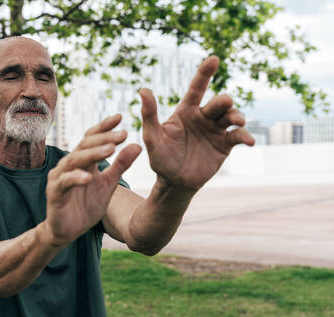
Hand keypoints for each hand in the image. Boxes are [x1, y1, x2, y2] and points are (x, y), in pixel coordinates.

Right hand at [45, 114, 140, 246]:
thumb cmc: (87, 206)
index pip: (91, 138)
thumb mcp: (109, 184)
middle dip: (103, 139)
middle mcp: (68, 164)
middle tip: (122, 134)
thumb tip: (138, 145)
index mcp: (82, 161)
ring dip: (92, 154)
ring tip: (110, 150)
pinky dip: (76, 178)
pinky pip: (64, 182)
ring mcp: (59, 177)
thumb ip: (121, 165)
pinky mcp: (54, 193)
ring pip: (74, 160)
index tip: (120, 117)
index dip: (104, 127)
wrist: (68, 231)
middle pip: (84, 145)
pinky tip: (89, 176)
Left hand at [141, 56, 254, 190]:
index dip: (204, 73)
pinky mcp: (225, 145)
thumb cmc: (160, 157)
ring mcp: (215, 130)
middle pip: (217, 103)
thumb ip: (149, 115)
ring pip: (231, 116)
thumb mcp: (152, 136)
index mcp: (186, 111)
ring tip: (237, 121)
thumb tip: (143, 90)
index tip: (214, 58)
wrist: (174, 182)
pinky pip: (238, 136)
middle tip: (225, 102)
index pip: (196, 88)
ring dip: (236, 115)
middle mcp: (203, 117)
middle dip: (223, 101)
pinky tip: (249, 141)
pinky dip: (245, 136)